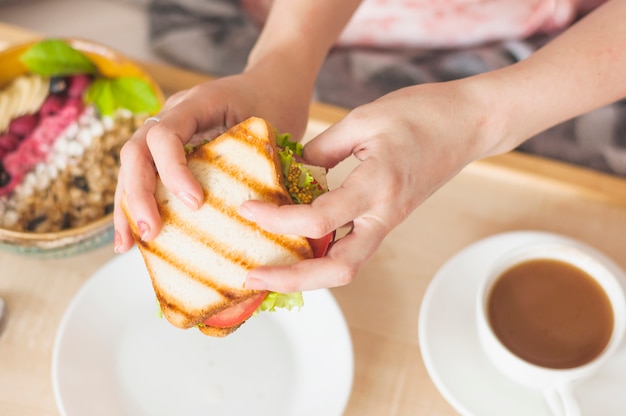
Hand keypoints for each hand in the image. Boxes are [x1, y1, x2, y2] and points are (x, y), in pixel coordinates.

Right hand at [113, 69, 312, 252]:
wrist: (272, 84)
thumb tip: (258, 216)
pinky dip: (136, 203)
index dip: (173, 170)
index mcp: (197, 102)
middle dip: (139, 194)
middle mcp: (173, 114)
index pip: (165, 134)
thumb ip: (261, 161)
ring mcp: (166, 130)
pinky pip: (144, 175)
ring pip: (132, 166)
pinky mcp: (167, 149)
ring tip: (126, 245)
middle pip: (137, 150)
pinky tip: (132, 236)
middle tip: (151, 231)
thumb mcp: (272, 130)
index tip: (195, 202)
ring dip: (128, 205)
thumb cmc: (276, 105)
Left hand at [241, 80, 504, 291]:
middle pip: (338, 269)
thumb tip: (292, 171)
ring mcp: (388, 221)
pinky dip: (321, 256)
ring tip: (269, 269)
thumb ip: (323, 148)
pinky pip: (352, 249)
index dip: (277, 219)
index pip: (319, 219)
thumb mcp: (364, 119)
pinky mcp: (387, 220)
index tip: (247, 208)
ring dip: (306, 275)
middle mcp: (384, 214)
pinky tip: (296, 247)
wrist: (468, 123)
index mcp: (378, 185)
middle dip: (293, 278)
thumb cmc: (421, 113)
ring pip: (346, 267)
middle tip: (253, 275)